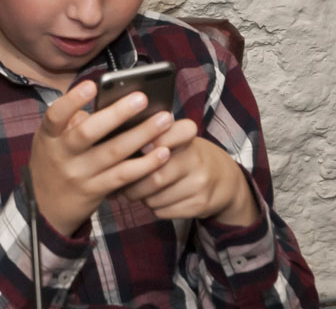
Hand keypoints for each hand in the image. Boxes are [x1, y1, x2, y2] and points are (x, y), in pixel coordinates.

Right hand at [29, 80, 173, 235]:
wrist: (45, 207)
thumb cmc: (53, 161)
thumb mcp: (51, 140)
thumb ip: (72, 122)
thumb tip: (107, 104)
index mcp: (49, 136)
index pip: (55, 115)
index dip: (72, 100)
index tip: (92, 85)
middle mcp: (62, 154)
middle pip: (89, 133)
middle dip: (117, 114)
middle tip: (142, 98)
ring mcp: (79, 175)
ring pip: (113, 153)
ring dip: (141, 135)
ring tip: (164, 120)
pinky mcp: (96, 191)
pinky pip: (123, 176)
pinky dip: (144, 164)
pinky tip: (162, 152)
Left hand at [120, 122, 259, 225]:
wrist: (225, 178)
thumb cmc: (187, 153)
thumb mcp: (176, 136)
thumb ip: (152, 133)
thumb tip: (119, 141)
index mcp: (186, 135)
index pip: (163, 137)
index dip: (146, 143)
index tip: (134, 148)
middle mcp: (195, 159)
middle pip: (154, 176)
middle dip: (132, 183)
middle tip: (120, 182)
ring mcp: (200, 184)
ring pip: (155, 197)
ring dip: (140, 197)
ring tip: (135, 191)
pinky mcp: (201, 205)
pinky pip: (164, 211)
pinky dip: (152, 207)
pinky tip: (154, 199)